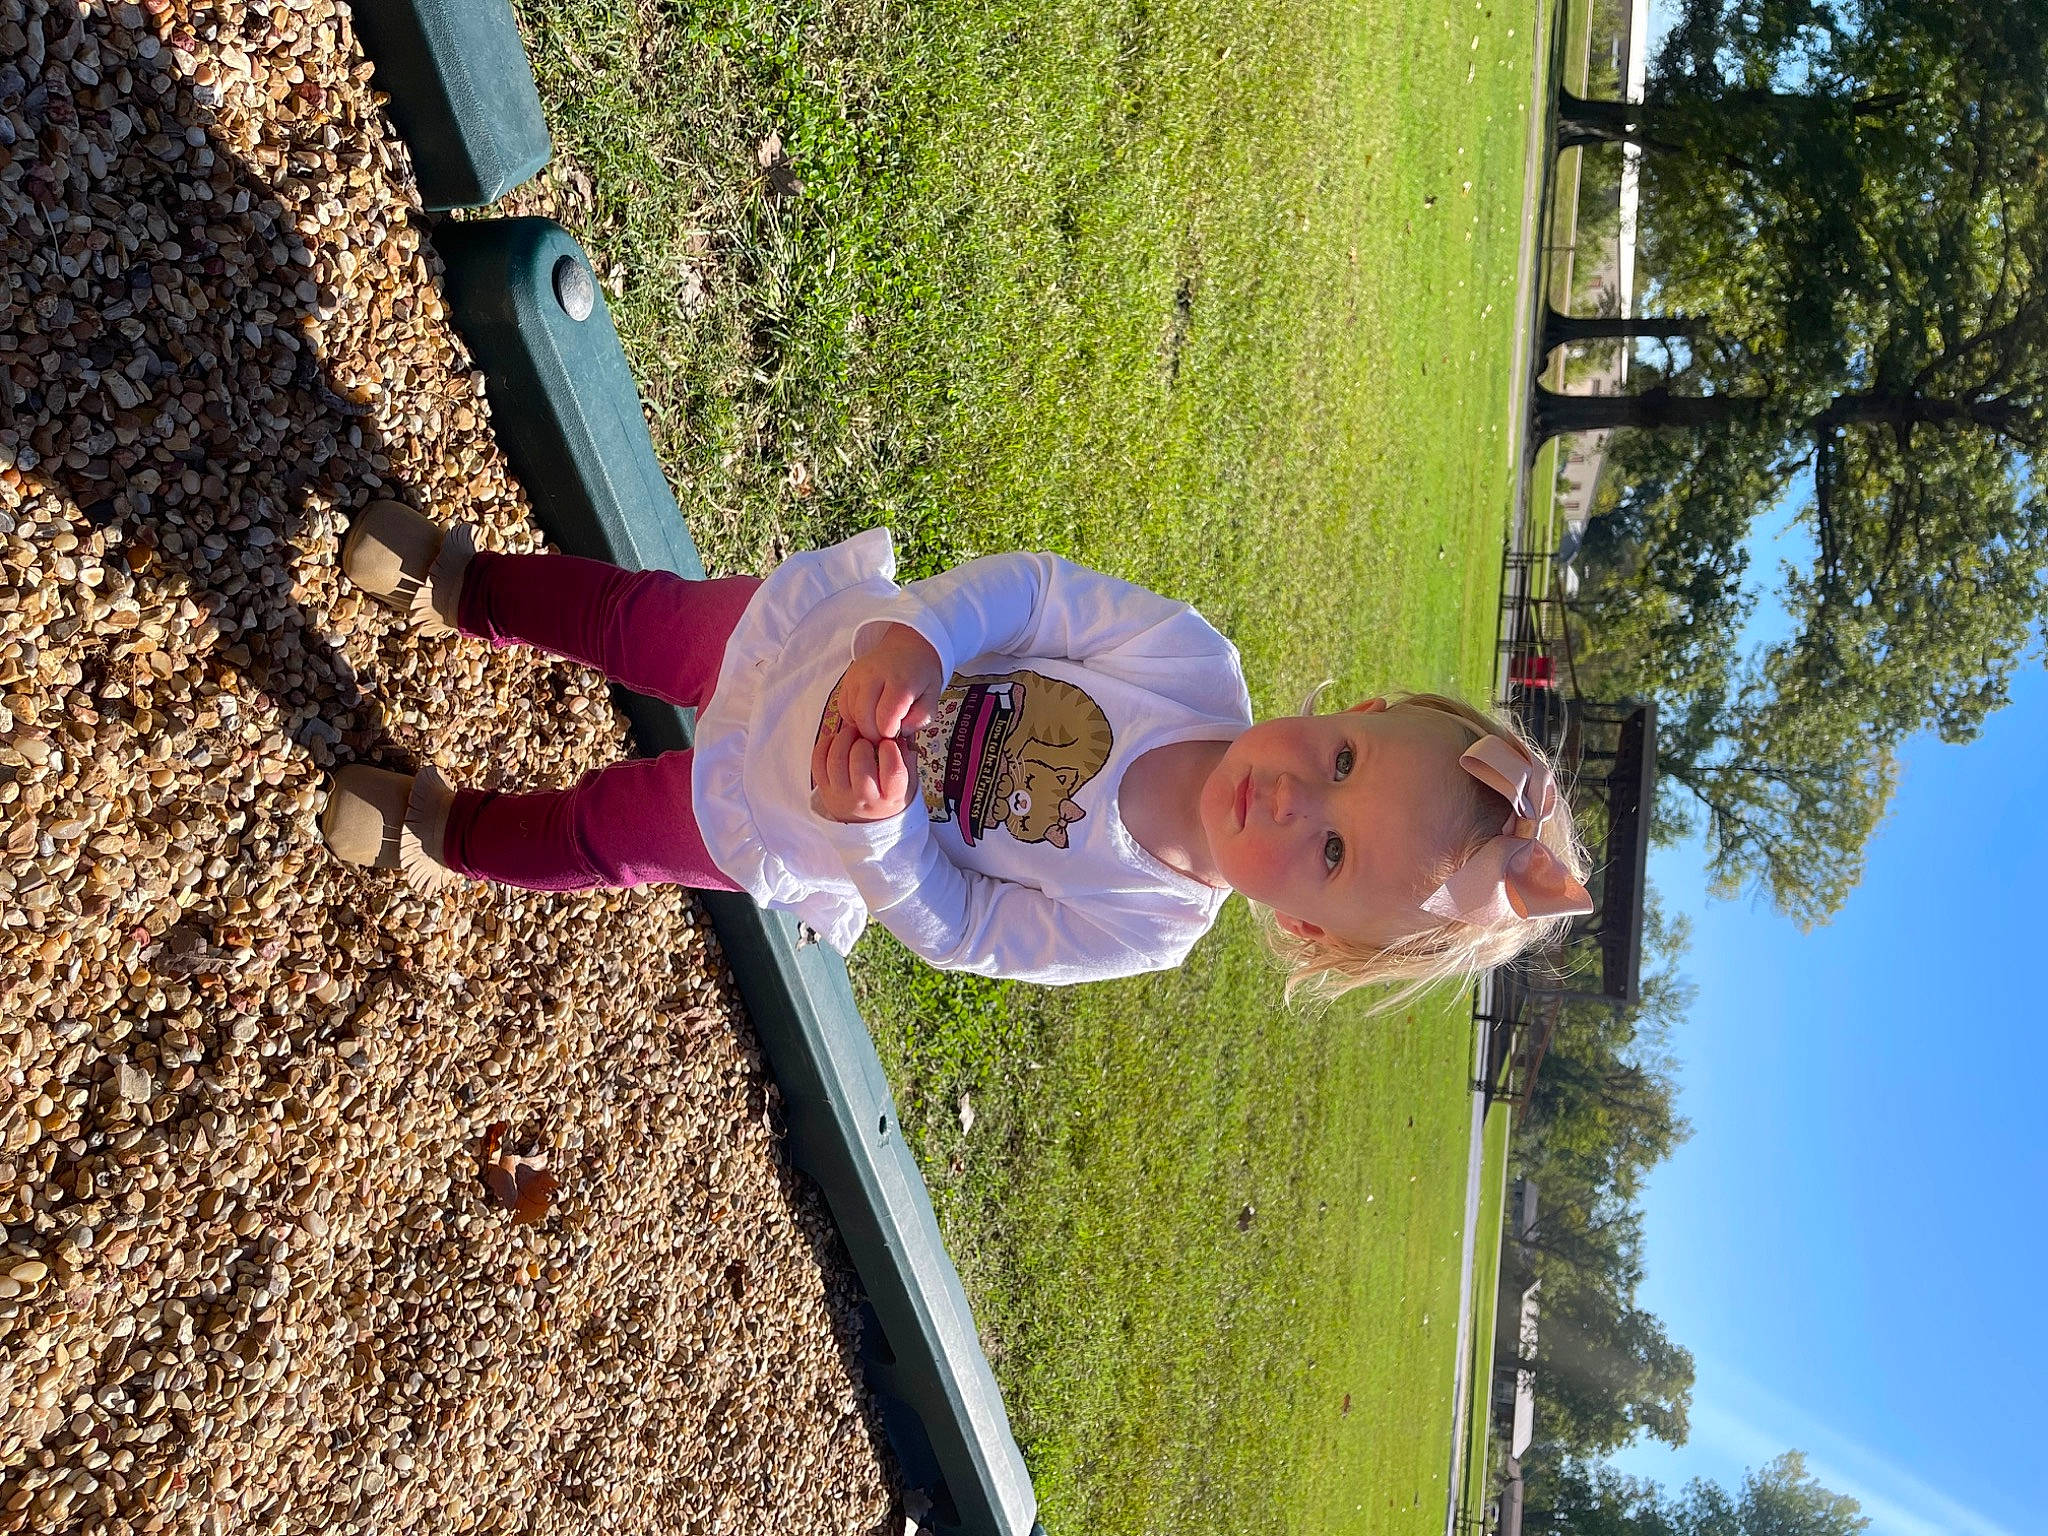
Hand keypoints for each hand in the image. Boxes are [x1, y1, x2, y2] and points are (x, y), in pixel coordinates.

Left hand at [811, 724, 915, 823]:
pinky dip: (825, 744)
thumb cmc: (888, 798)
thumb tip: (897, 734)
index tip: (889, 742)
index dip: (891, 751)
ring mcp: (841, 795)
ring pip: (836, 761)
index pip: (893, 772)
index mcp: (891, 798)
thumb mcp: (907, 783)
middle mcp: (865, 799)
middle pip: (860, 765)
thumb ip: (906, 758)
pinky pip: (818, 761)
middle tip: (867, 736)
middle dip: (863, 743)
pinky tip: (837, 741)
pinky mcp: (824, 789)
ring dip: (843, 739)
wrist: (866, 825)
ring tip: (852, 733)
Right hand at [836, 623, 942, 740]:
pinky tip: (868, 714)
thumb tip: (901, 732)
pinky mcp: (847, 679)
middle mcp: (873, 676)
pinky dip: (854, 717)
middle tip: (887, 734)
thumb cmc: (920, 672)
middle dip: (875, 735)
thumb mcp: (933, 696)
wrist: (907, 646)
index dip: (890, 734)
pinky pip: (843, 708)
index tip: (897, 733)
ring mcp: (856, 676)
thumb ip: (921, 718)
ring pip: (851, 715)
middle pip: (864, 719)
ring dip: (864, 726)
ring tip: (879, 722)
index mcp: (900, 681)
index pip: (885, 720)